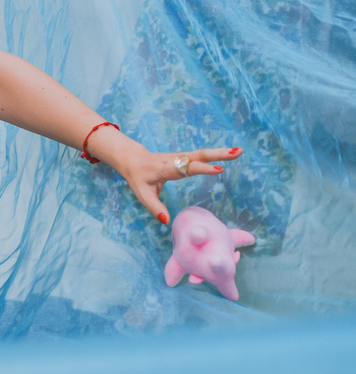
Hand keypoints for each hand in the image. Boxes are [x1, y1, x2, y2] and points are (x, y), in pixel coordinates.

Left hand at [112, 145, 242, 223]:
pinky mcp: (184, 157)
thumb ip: (155, 208)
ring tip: (239, 152)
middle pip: (198, 155)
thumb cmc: (138, 178)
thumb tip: (167, 221)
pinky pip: (201, 155)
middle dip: (218, 154)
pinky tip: (229, 154)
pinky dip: (215, 154)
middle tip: (237, 153)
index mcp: (165, 168)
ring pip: (202, 153)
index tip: (219, 170)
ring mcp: (180, 157)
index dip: (202, 169)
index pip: (186, 168)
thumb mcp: (142, 194)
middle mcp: (175, 160)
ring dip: (220, 152)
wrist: (132, 159)